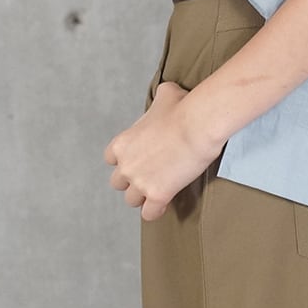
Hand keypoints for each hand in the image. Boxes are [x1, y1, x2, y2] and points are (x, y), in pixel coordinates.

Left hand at [103, 83, 217, 220]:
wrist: (198, 124)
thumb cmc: (183, 107)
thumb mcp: (165, 93)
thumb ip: (158, 98)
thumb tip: (165, 93)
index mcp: (123, 143)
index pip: (110, 159)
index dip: (124, 159)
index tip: (138, 157)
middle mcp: (127, 165)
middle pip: (118, 183)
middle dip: (132, 180)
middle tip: (149, 175)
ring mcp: (141, 182)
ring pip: (132, 200)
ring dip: (144, 197)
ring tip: (158, 190)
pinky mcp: (158, 195)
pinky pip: (149, 214)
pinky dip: (156, 211)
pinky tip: (165, 204)